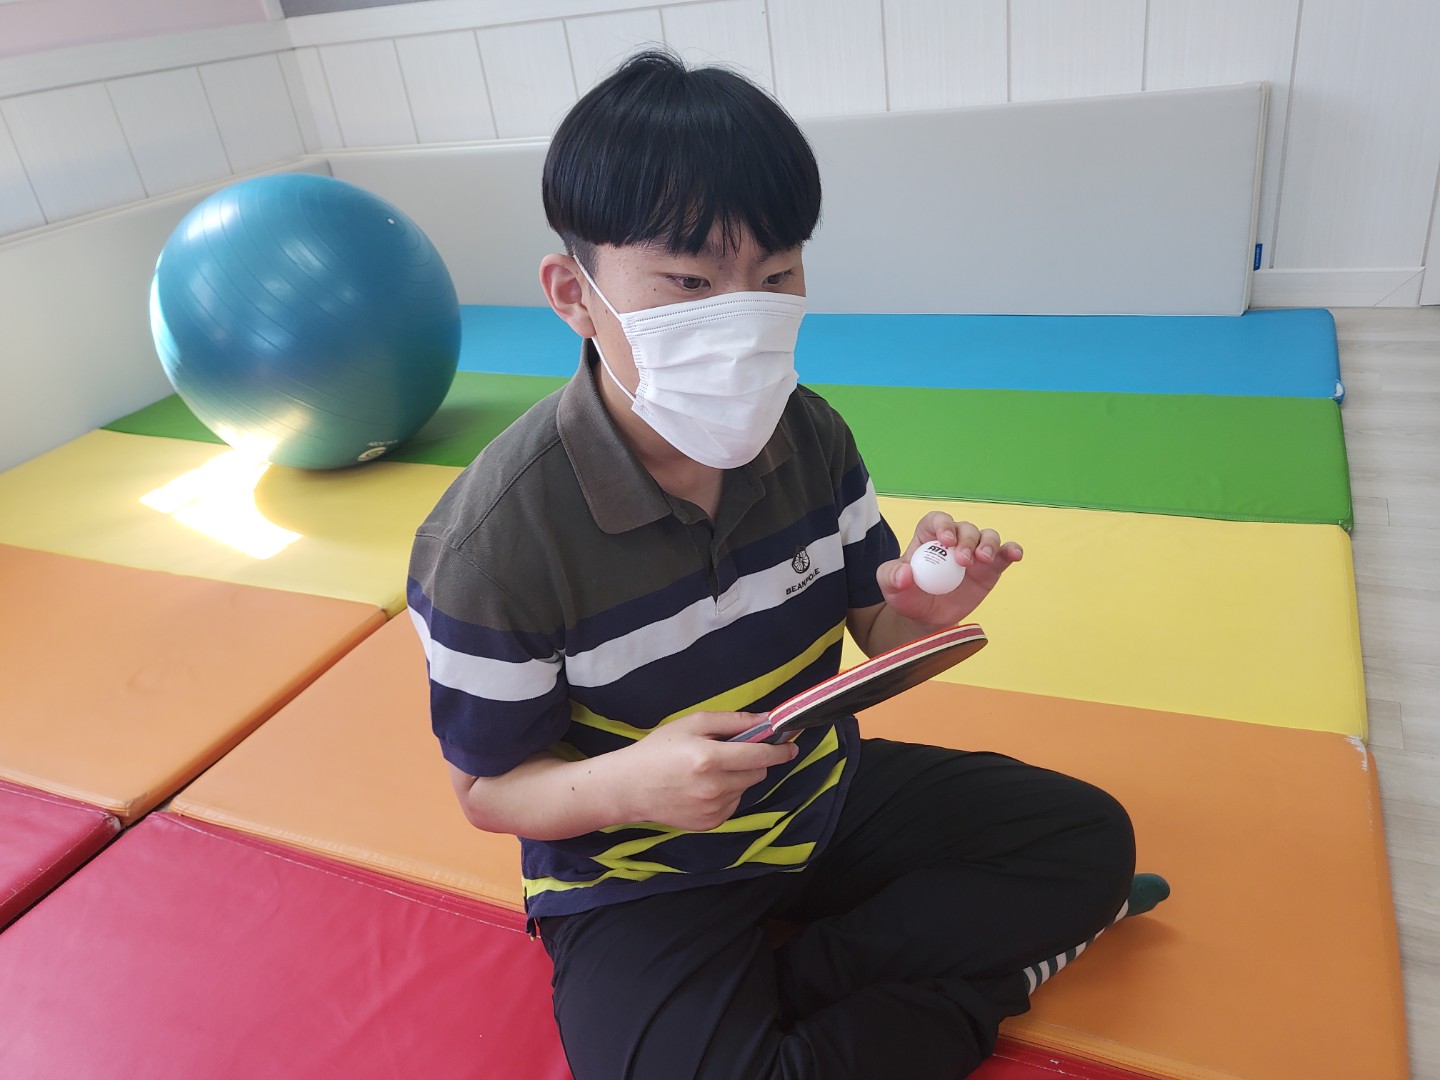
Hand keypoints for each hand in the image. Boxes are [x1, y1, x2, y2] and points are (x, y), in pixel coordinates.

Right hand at [613, 711, 798, 831]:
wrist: (629, 787)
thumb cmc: (658, 750)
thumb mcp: (692, 723)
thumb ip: (733, 721)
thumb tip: (766, 720)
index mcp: (710, 758)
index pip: (760, 755)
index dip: (779, 749)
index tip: (791, 745)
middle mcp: (715, 787)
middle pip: (758, 773)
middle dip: (753, 761)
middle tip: (732, 752)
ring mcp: (713, 809)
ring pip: (745, 788)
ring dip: (738, 777)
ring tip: (708, 771)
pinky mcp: (710, 824)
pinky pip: (733, 804)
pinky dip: (727, 794)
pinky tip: (702, 788)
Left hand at [878, 512, 1022, 628]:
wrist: (927, 619)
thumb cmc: (908, 596)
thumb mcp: (891, 588)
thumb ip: (891, 577)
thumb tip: (905, 574)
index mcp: (929, 537)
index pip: (938, 520)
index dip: (943, 525)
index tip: (945, 541)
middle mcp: (954, 540)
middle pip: (965, 528)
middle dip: (966, 540)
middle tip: (962, 561)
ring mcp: (974, 553)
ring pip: (987, 536)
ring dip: (988, 544)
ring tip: (983, 559)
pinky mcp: (991, 568)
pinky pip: (1004, 554)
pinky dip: (1011, 550)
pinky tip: (1015, 554)